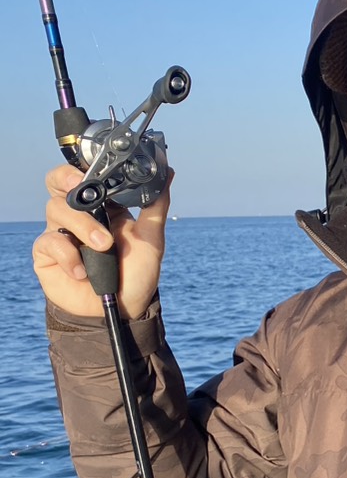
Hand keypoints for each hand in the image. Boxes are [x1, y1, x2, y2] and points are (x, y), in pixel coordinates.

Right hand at [33, 163, 171, 319]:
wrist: (122, 311)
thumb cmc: (135, 275)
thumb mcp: (151, 239)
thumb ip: (156, 205)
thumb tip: (167, 172)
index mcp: (103, 206)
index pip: (85, 175)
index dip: (84, 166)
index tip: (94, 168)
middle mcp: (79, 215)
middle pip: (58, 182)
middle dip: (66, 179)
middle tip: (81, 185)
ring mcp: (62, 233)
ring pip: (56, 209)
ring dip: (82, 226)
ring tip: (103, 246)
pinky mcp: (48, 254)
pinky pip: (49, 242)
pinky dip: (68, 255)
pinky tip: (82, 271)